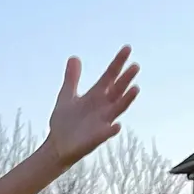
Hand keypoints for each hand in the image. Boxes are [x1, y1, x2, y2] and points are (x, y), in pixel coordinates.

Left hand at [45, 47, 138, 168]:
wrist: (57, 145)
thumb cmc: (64, 122)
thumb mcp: (66, 96)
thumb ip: (72, 78)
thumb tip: (74, 57)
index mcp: (96, 95)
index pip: (110, 76)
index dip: (118, 63)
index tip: (127, 48)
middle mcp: (103, 107)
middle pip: (117, 90)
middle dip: (125, 79)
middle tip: (135, 66)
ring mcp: (102, 122)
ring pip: (117, 109)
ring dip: (126, 100)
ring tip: (135, 88)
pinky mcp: (96, 138)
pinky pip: (106, 133)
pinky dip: (111, 129)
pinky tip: (117, 125)